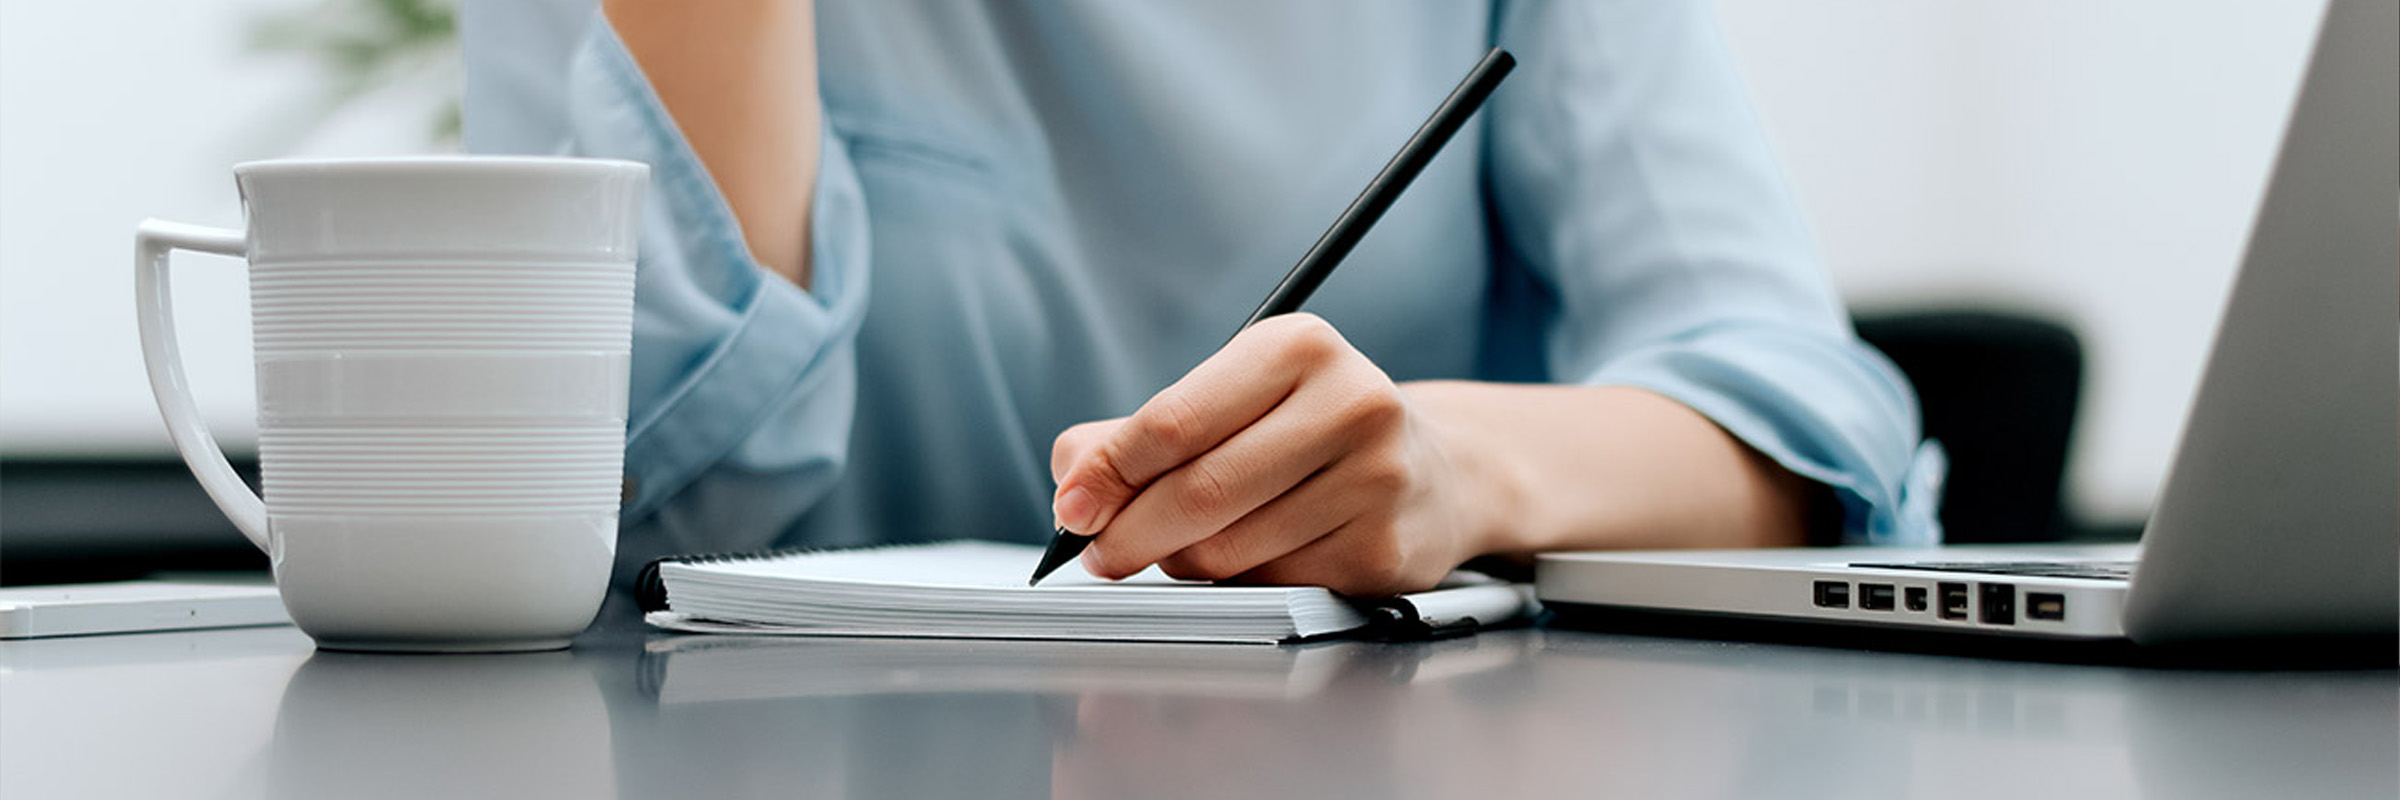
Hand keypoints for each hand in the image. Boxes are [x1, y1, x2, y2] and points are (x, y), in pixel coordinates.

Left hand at [1048, 314, 1500, 595]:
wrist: (1438, 474)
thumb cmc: (1309, 432)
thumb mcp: (1228, 401)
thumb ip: (1135, 434)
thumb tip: (1074, 485)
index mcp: (1297, 347)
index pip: (1175, 420)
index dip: (1109, 475)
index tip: (1073, 510)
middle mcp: (1350, 402)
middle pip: (1200, 492)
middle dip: (1131, 535)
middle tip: (1101, 554)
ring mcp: (1377, 478)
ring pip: (1230, 550)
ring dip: (1186, 563)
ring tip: (1194, 544)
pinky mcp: (1384, 548)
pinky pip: (1273, 585)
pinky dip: (1243, 583)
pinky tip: (1261, 555)